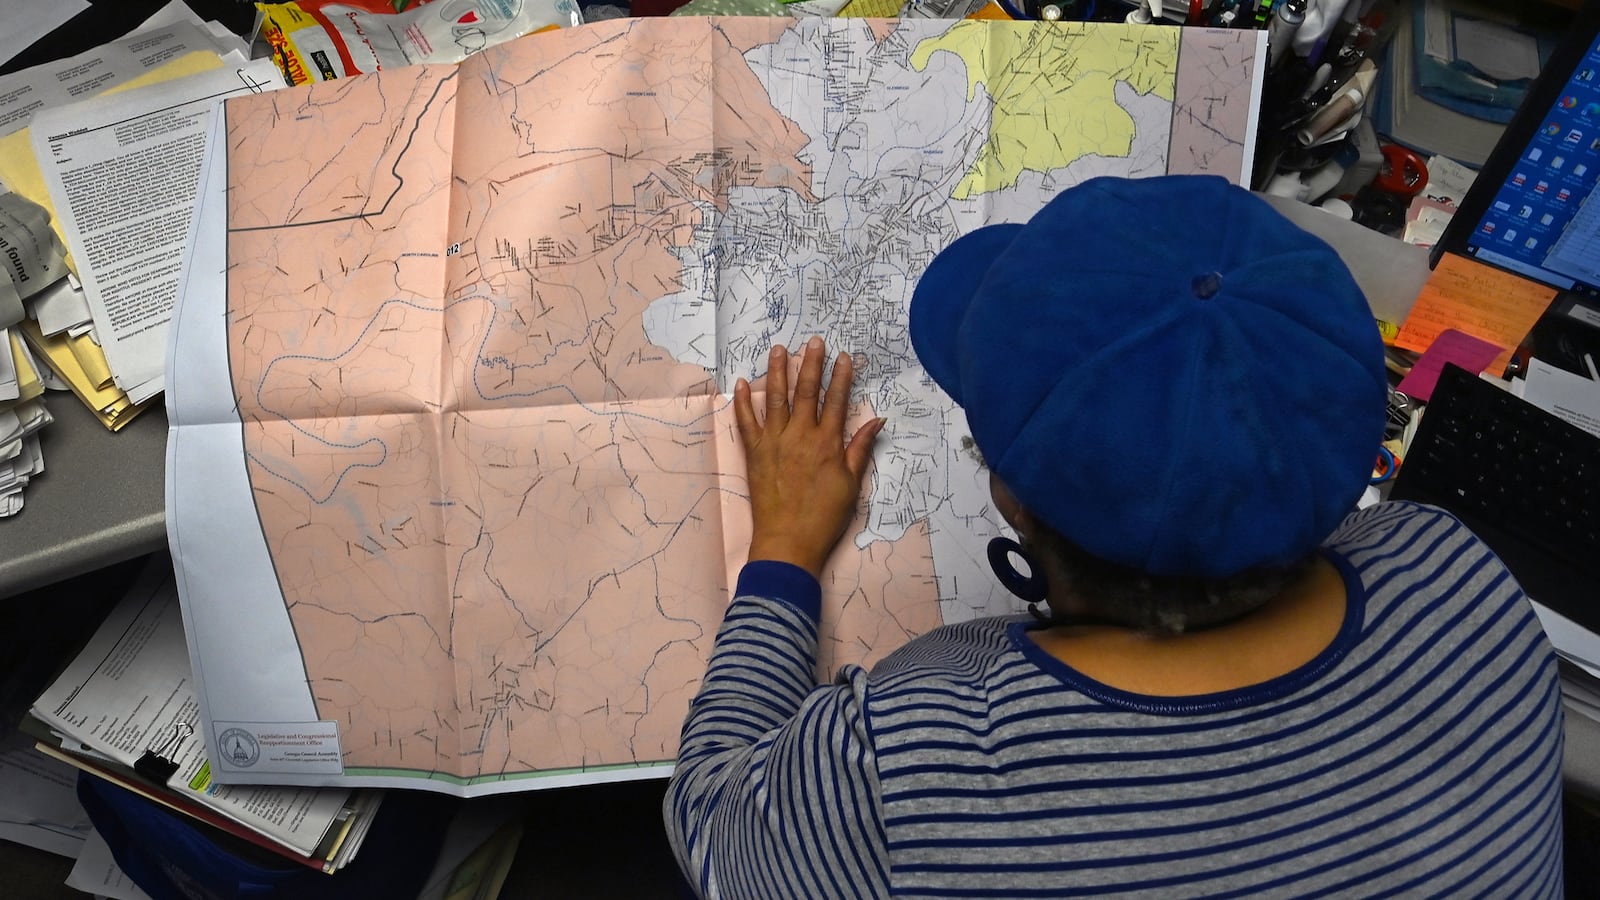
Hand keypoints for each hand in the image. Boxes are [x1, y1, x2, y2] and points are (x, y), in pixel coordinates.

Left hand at [734, 337, 885, 578]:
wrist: (788, 542)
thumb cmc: (824, 517)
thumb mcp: (851, 485)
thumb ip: (860, 449)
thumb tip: (876, 421)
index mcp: (827, 444)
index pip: (836, 401)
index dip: (841, 377)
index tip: (844, 356)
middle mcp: (800, 436)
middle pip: (806, 392)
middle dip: (811, 364)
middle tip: (813, 341)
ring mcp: (774, 443)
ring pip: (775, 399)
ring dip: (777, 371)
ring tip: (778, 349)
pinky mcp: (754, 454)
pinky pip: (746, 422)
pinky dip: (743, 402)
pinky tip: (742, 383)